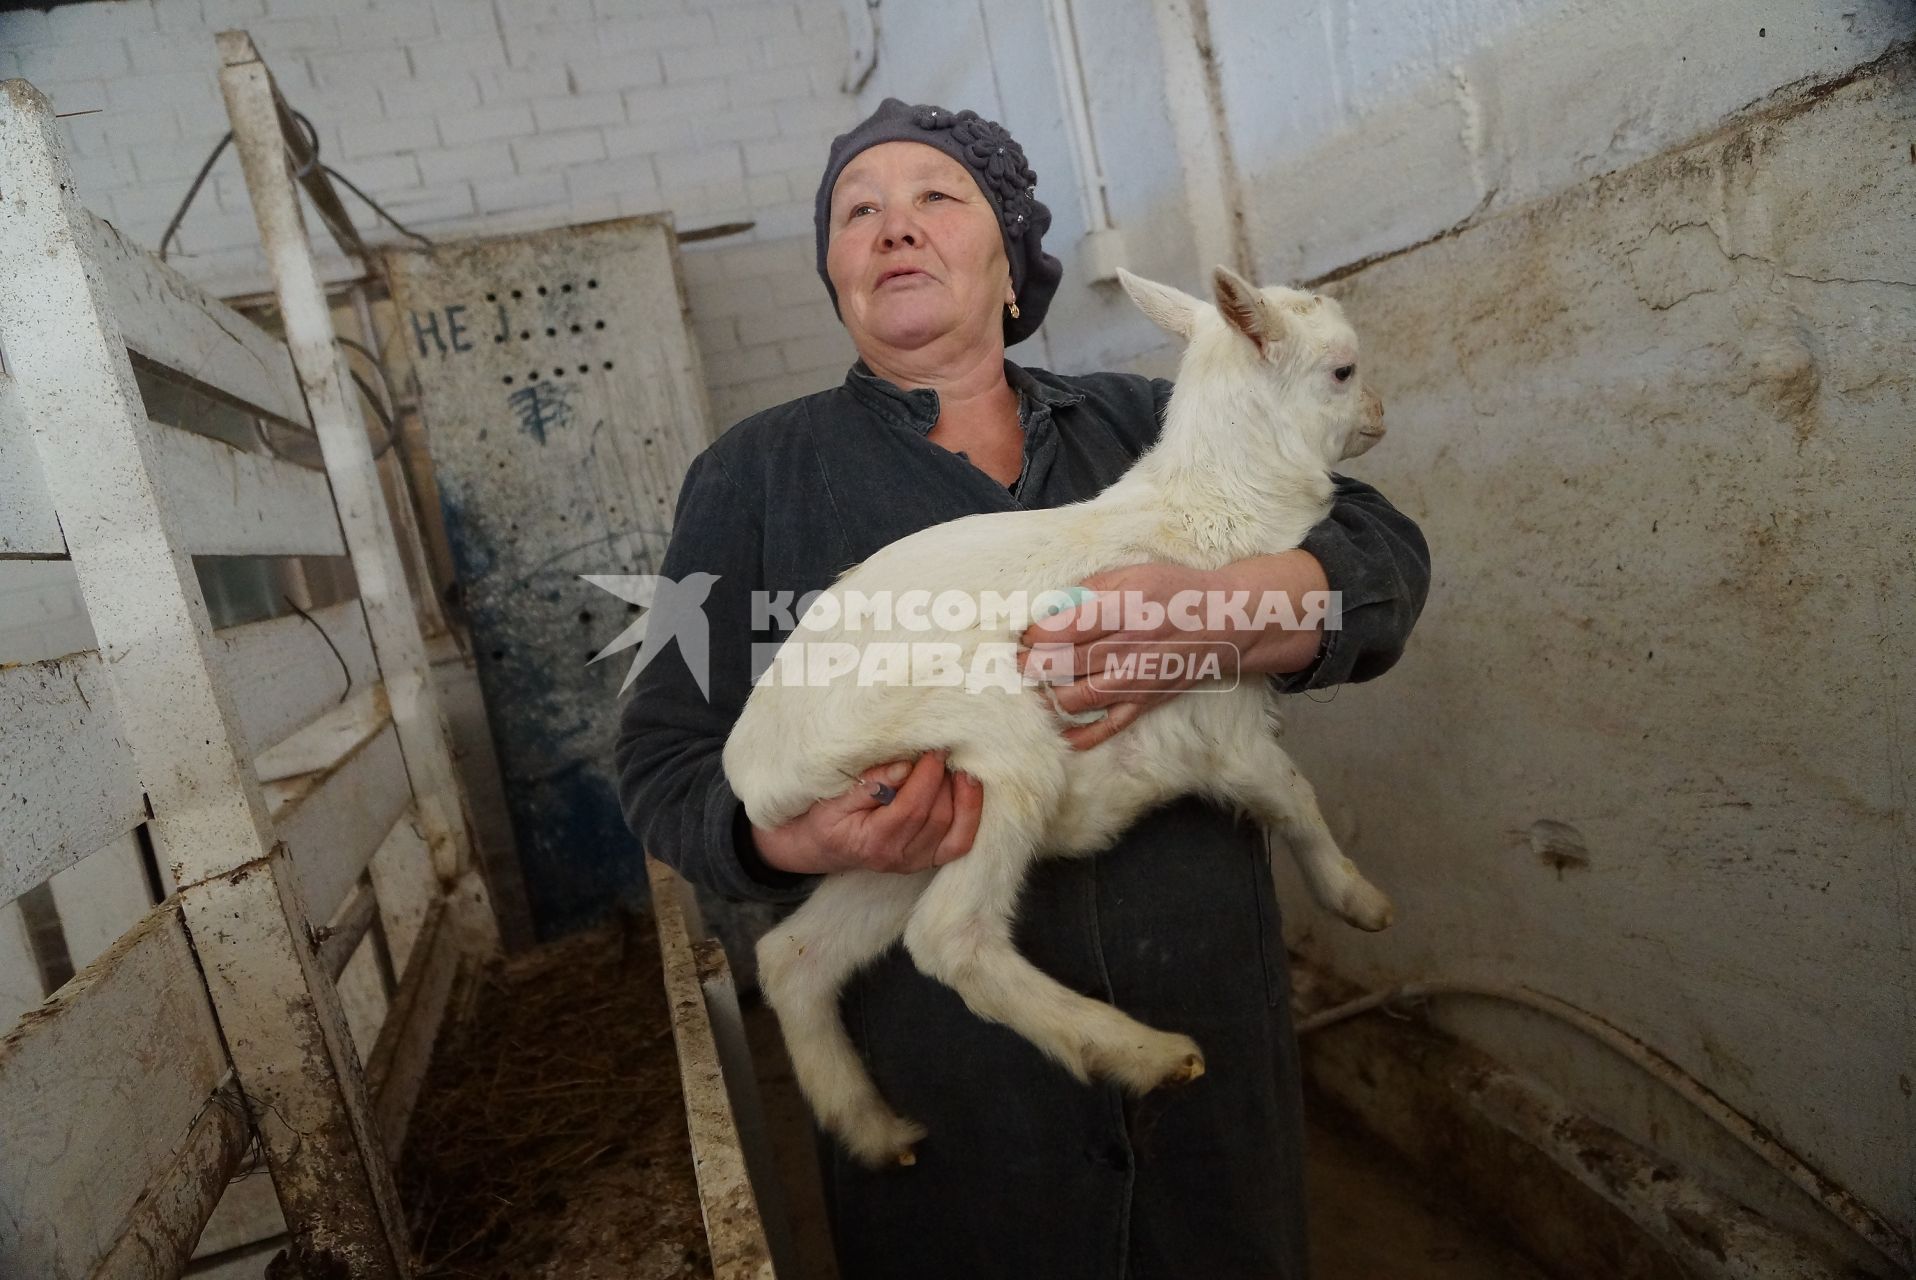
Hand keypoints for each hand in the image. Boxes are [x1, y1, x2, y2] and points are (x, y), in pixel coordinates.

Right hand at [750, 752, 983, 875]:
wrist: (821, 847)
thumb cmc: (826, 818)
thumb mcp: (834, 798)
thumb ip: (869, 784)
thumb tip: (904, 766)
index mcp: (873, 842)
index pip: (911, 809)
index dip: (928, 776)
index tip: (934, 747)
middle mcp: (899, 858)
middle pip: (937, 817)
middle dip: (946, 780)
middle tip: (945, 750)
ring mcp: (916, 862)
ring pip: (955, 829)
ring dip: (962, 794)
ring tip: (957, 765)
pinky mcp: (928, 859)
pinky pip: (961, 841)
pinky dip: (970, 813)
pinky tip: (969, 787)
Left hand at [1019, 563, 1223, 749]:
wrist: (1224, 621)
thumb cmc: (1174, 591)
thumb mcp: (1133, 573)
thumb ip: (1091, 588)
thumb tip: (1052, 605)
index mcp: (1121, 611)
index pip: (1062, 629)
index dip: (1034, 635)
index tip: (1022, 635)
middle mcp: (1126, 648)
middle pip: (1064, 664)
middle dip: (1031, 667)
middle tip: (1014, 664)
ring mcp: (1136, 679)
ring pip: (1079, 697)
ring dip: (1048, 698)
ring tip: (1032, 690)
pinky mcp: (1146, 701)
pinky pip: (1110, 725)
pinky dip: (1083, 735)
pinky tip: (1060, 734)